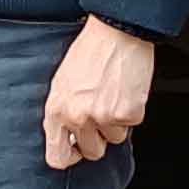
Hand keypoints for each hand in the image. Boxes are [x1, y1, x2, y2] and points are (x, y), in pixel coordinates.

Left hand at [42, 17, 154, 170]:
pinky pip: (132, 125)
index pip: (57, 156)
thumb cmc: (90, 52)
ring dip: (116, 122)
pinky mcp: (127, 113)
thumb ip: (62, 112)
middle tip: (102, 113)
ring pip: (114, 139)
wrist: (116, 32)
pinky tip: (126, 90)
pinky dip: (132, 110)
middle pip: (92, 152)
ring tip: (113, 94)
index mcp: (56, 111)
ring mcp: (103, 117)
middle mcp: (77, 117)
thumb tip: (67, 137)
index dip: (70, 156)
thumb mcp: (62, 83)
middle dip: (99, 138)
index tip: (78, 148)